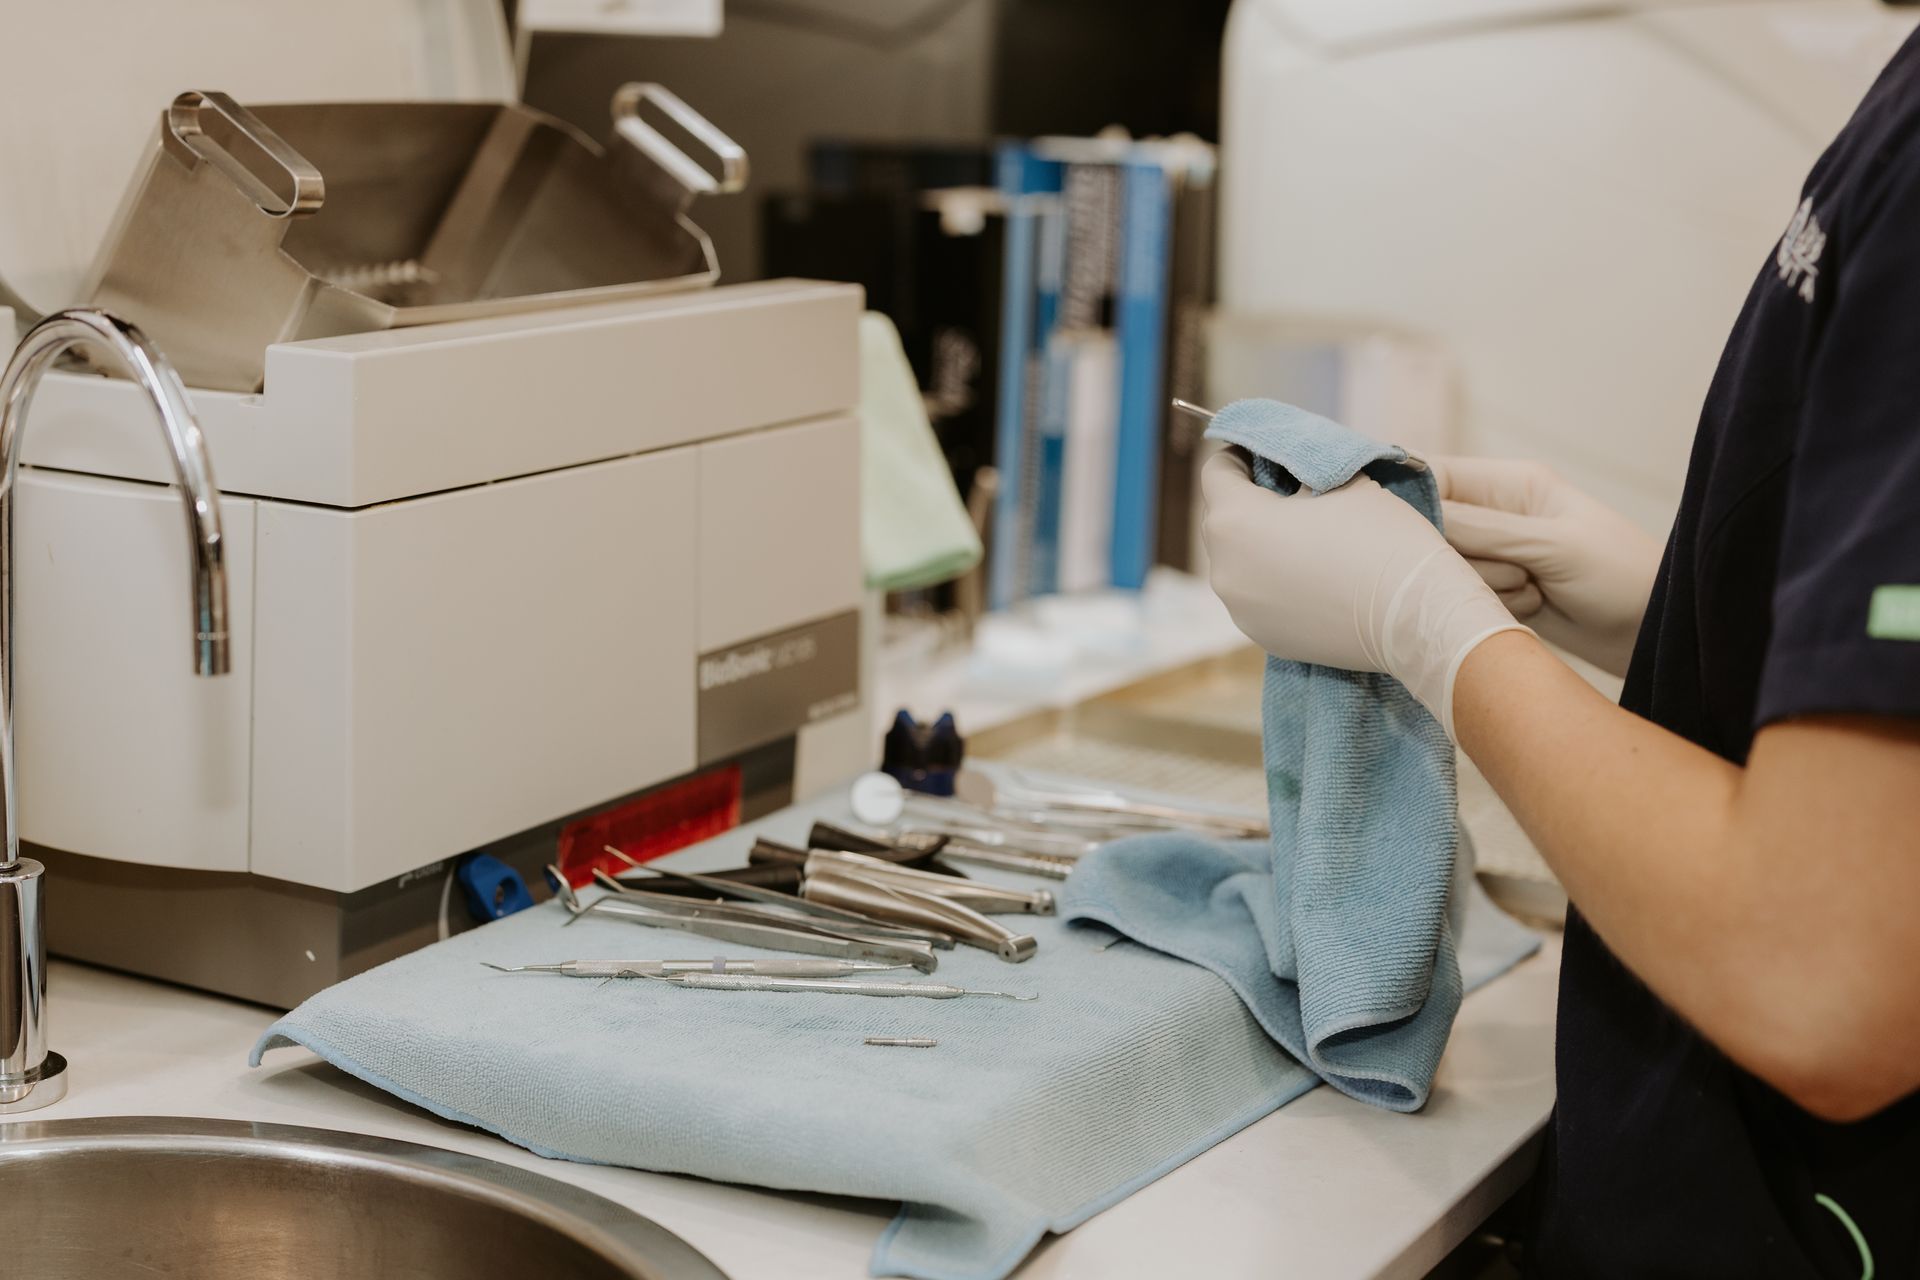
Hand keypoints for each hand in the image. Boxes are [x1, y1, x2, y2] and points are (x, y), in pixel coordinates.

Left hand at [1201, 450, 1526, 739]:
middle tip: (1294, 493)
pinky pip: (1258, 596)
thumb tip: (1287, 467)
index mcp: (1234, 521)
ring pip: (1239, 561)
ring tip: (1306, 538)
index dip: (1244, 454)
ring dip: (1262, 545)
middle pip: (1223, 519)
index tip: (1270, 454)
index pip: (1217, 472)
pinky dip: (1275, 581)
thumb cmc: (1381, 538)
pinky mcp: (1263, 636)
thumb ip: (1300, 465)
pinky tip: (1313, 576)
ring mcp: (1241, 609)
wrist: (1416, 617)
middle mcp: (1224, 569)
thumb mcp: (1341, 478)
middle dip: (1253, 501)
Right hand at [1431, 456, 1663, 676]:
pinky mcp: (1496, 592)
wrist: (1653, 631)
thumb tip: (1414, 516)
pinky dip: (1496, 607)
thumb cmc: (1618, 573)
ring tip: (1536, 589)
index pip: (1434, 475)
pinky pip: (1466, 598)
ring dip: (1487, 586)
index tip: (1401, 531)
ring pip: (1446, 569)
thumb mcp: (1551, 544)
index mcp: (1509, 483)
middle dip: (1465, 556)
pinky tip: (1536, 608)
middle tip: (1517, 567)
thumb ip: (1480, 530)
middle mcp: (1495, 515)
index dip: (1409, 498)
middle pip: (1432, 530)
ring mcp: (1494, 555)